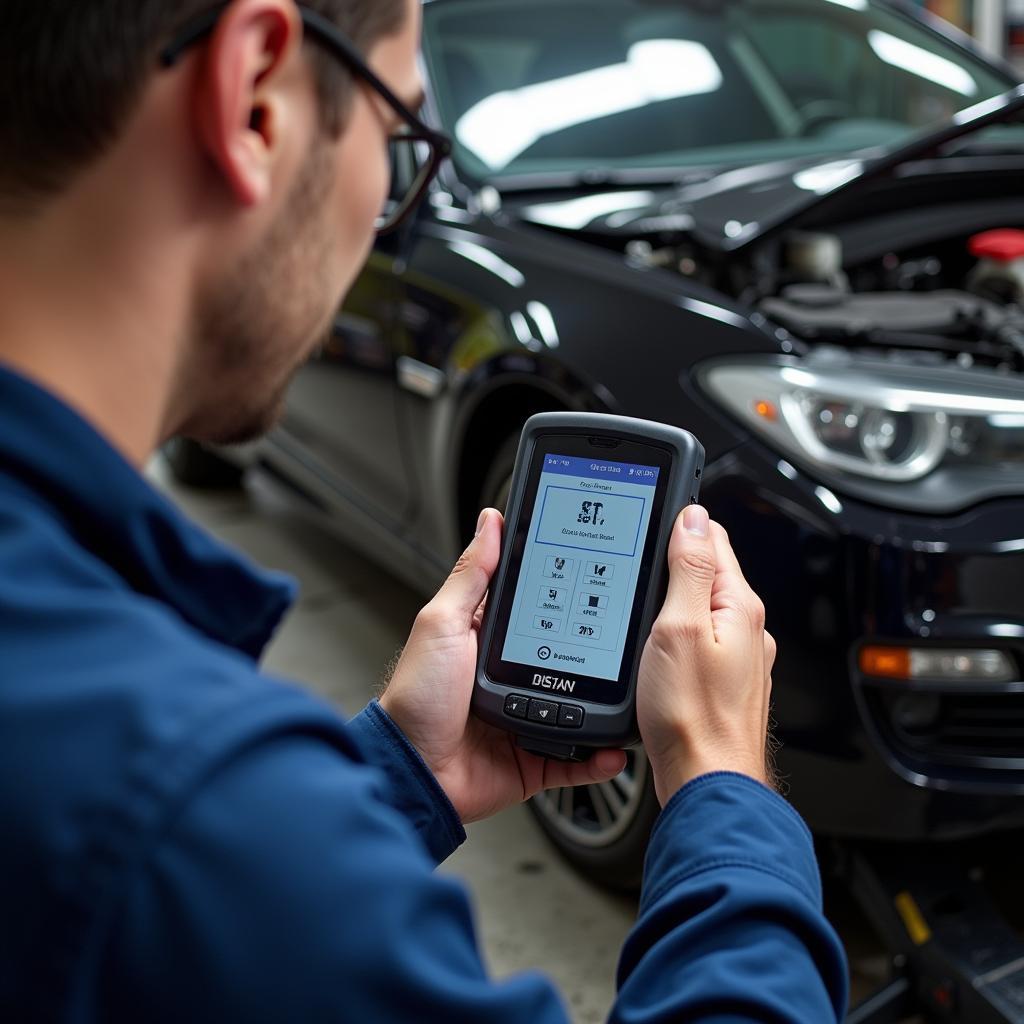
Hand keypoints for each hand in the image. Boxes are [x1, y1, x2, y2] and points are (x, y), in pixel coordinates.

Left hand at [379, 508, 626, 823]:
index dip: (565, 595)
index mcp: (488, 642)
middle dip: (594, 650)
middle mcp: (509, 679)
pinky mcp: (531, 758)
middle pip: (564, 657)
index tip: (599, 577)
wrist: (412, 771)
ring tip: (631, 689)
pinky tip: (615, 746)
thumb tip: (490, 523)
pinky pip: (575, 757)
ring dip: (602, 701)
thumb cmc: (415, 699)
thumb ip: (472, 576)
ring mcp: (524, 718)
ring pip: (577, 706)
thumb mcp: (443, 623)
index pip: (536, 610)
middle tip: (627, 636)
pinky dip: (597, 754)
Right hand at [637, 505, 775, 805]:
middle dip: (671, 562)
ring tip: (640, 604)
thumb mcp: (678, 628)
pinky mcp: (722, 682)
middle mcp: (745, 628)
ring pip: (699, 607)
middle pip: (705, 571)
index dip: (679, 523)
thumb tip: (693, 518)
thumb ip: (688, 569)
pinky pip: (698, 639)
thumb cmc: (692, 717)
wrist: (705, 784)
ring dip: (671, 599)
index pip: (712, 538)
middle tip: (634, 565)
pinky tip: (653, 646)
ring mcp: (736, 657)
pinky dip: (674, 633)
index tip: (651, 517)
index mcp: (739, 606)